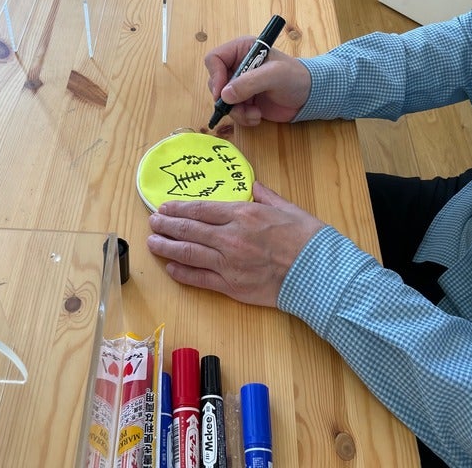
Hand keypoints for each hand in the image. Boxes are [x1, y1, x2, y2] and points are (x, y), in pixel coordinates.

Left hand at [146, 182, 325, 305]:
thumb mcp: (288, 207)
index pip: (201, 209)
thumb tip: (252, 185)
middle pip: (189, 229)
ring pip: (188, 253)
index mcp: (243, 214)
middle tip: (152, 222)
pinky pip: (199, 278)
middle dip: (166, 225)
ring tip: (152, 242)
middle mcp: (230, 237)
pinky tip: (170, 267)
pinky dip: (182, 273)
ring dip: (166, 247)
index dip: (179, 208)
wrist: (319, 273)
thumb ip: (265, 196)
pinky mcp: (231, 286)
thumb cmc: (308, 239)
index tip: (165, 207)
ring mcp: (228, 263)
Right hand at [206, 37, 310, 125]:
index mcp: (242, 50)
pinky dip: (243, 117)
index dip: (216, 75)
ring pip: (223, 101)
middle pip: (215, 83)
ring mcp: (240, 85)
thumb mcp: (274, 75)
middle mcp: (237, 66)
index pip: (214, 59)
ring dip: (237, 111)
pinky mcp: (244, 101)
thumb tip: (224, 95)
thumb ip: (249, 83)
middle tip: (239, 106)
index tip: (222, 93)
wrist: (310, 96)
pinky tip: (257, 116)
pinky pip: (233, 112)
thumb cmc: (295, 77)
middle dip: (226, 99)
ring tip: (255, 114)